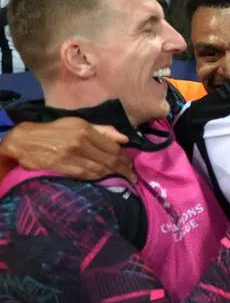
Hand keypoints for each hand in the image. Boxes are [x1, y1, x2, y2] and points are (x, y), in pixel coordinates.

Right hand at [1, 118, 134, 181]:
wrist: (26, 141)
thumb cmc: (54, 131)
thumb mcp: (78, 124)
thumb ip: (102, 130)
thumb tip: (125, 139)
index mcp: (85, 130)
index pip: (112, 146)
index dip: (124, 157)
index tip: (130, 163)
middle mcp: (81, 142)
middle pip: (109, 159)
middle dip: (123, 169)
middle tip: (131, 175)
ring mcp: (72, 156)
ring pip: (101, 168)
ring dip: (114, 175)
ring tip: (123, 178)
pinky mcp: (65, 167)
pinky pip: (88, 175)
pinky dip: (100, 177)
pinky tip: (107, 178)